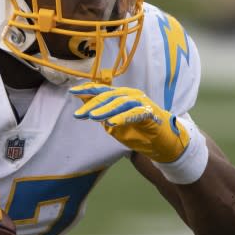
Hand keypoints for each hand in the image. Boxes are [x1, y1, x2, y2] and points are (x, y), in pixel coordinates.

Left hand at [70, 83, 189, 162]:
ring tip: (93, 117)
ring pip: (121, 103)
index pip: (102, 91)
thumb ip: (103, 116)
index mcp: (122, 96)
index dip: (87, 90)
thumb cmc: (139, 133)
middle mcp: (132, 96)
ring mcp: (142, 103)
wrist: (163, 143)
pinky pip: (135, 113)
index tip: (72, 92)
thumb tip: (86, 109)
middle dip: (92, 105)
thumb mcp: (116, 125)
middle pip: (109, 97)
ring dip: (106, 110)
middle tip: (79, 114)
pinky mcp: (151, 113)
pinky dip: (123, 117)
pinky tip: (112, 123)